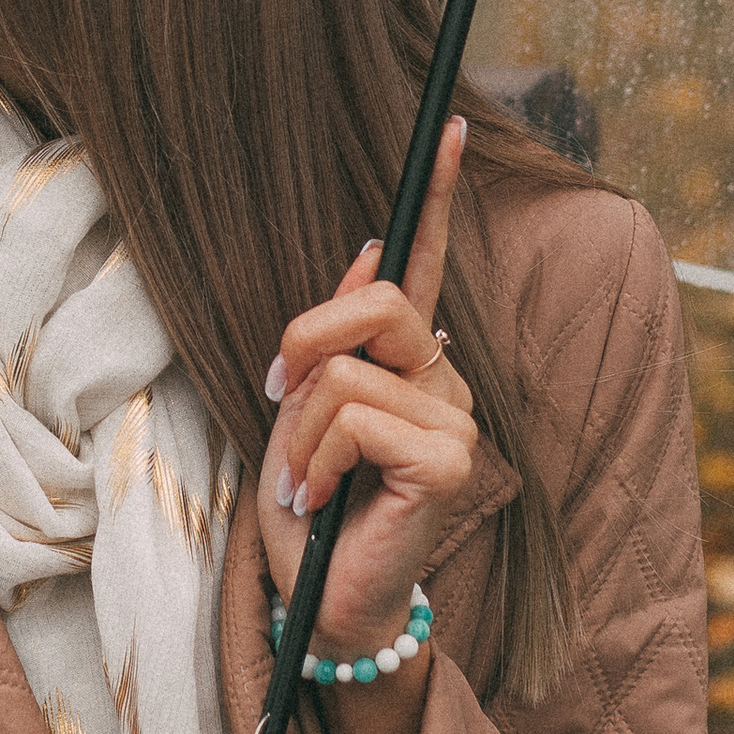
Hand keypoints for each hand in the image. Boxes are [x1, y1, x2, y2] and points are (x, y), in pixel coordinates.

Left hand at [259, 114, 478, 655]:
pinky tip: (326, 501)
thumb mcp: (304, 414)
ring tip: (305, 484)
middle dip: (304, 344)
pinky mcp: (447, 462)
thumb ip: (336, 340)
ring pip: (345, 374)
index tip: (453, 127)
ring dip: (298, 432)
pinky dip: (319, 461)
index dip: (441, 194)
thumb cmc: (315, 516)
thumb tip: (365, 247)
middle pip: (375, 299)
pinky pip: (355, 419)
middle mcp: (446, 382)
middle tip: (278, 401)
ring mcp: (455, 422)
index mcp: (412, 363)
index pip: (427, 264)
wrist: (325, 605)